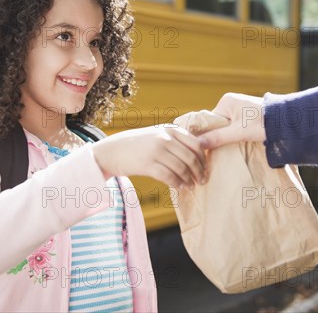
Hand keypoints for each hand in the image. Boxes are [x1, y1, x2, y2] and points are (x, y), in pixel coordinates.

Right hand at [92, 125, 206, 188]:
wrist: (112, 150)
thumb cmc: (138, 145)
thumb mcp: (157, 135)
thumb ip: (175, 140)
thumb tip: (200, 152)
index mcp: (169, 129)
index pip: (196, 144)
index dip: (203, 159)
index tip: (205, 169)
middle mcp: (164, 138)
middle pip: (190, 157)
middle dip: (199, 172)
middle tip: (202, 181)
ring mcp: (155, 150)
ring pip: (181, 168)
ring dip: (189, 180)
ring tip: (190, 186)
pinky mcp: (147, 164)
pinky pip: (169, 176)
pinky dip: (177, 183)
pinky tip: (179, 187)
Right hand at [199, 93, 265, 148]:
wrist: (288, 120)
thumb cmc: (263, 123)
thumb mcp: (238, 132)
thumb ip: (218, 137)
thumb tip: (198, 144)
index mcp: (226, 101)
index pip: (209, 120)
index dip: (209, 134)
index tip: (208, 147)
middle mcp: (231, 102)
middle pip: (218, 124)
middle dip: (219, 136)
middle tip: (219, 150)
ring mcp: (240, 108)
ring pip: (227, 127)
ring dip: (228, 137)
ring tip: (230, 148)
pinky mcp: (248, 115)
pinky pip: (236, 126)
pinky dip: (236, 135)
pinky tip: (238, 143)